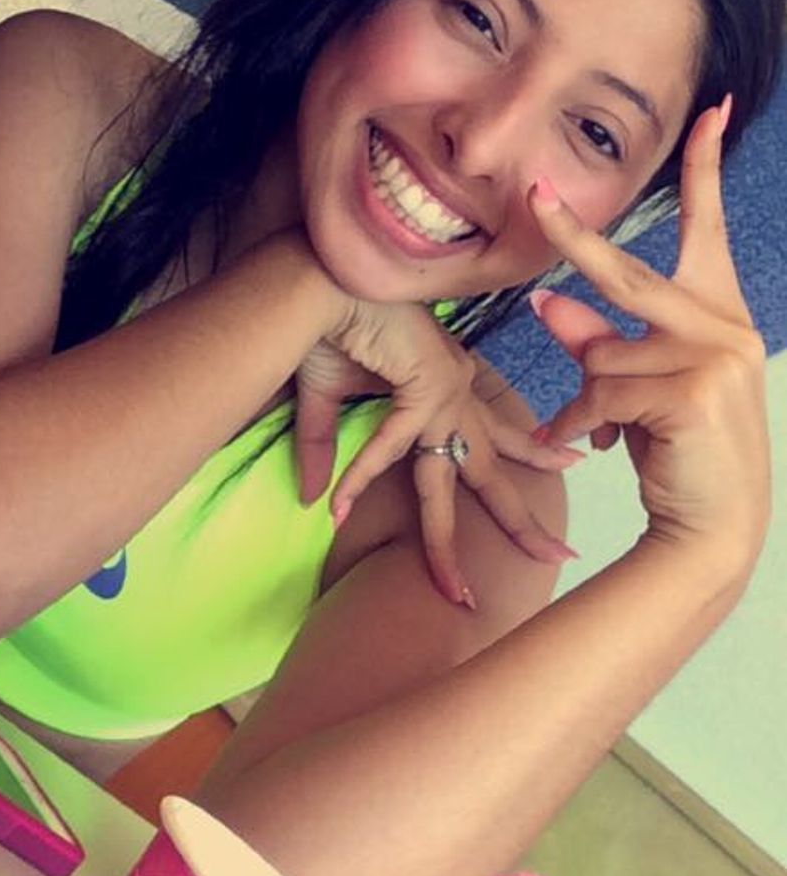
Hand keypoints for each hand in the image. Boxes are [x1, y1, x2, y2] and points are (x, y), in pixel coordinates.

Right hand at [295, 304, 578, 609]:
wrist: (328, 281)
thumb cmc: (334, 325)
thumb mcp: (328, 395)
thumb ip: (322, 447)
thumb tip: (309, 496)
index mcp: (448, 389)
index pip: (494, 437)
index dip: (529, 456)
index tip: (565, 466)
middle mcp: (455, 395)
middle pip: (492, 473)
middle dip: (525, 521)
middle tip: (561, 553)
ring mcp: (443, 396)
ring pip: (450, 485)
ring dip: (448, 545)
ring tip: (463, 595)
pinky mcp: (422, 388)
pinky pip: (391, 449)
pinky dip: (360, 478)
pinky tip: (337, 510)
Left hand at [530, 102, 769, 586]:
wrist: (713, 532)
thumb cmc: (677, 449)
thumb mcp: (638, 384)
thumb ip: (600, 338)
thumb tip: (546, 302)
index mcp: (719, 311)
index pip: (708, 227)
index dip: (706, 167)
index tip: (713, 111)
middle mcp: (725, 326)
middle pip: (627, 274)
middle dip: (572, 238)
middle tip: (532, 196)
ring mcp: (713, 357)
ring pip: (602, 352)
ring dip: (587, 394)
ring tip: (610, 429)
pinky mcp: (690, 392)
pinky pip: (601, 391)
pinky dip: (583, 421)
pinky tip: (598, 446)